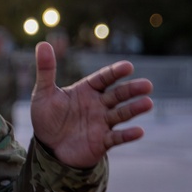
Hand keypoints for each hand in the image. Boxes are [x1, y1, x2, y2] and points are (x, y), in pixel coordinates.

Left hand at [30, 41, 152, 167]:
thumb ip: (46, 70)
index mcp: (87, 90)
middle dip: (132, 89)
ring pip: (122, 114)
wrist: (47, 147)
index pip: (104, 78)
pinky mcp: (103, 142)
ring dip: (135, 109)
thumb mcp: (43, 93)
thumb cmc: (46, 117)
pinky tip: (139, 131)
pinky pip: (117, 138)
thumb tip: (43, 44)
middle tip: (147, 85)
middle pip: (118, 94)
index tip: (128, 66)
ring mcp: (102, 123)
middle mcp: (98, 104)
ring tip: (148, 103)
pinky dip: (128, 135)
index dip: (115, 72)